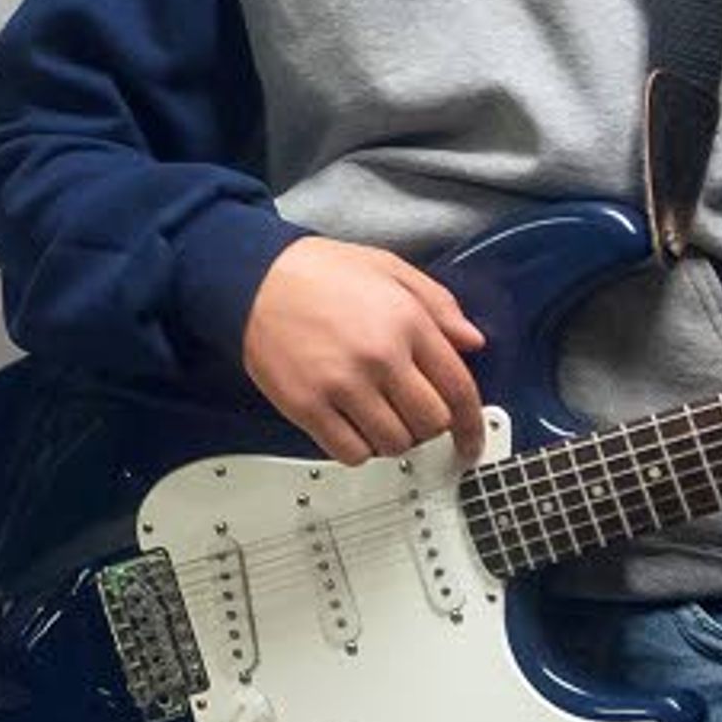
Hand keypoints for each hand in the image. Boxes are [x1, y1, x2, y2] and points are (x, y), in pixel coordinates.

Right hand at [240, 235, 488, 466]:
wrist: (249, 277)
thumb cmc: (317, 271)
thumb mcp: (388, 268)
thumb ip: (438, 303)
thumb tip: (472, 342)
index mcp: (406, 321)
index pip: (459, 388)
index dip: (472, 425)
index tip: (471, 442)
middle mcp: (379, 356)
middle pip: (430, 423)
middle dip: (429, 426)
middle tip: (411, 414)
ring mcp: (342, 384)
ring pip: (394, 444)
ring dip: (394, 439)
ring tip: (377, 417)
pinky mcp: (307, 406)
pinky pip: (351, 453)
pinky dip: (359, 449)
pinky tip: (351, 426)